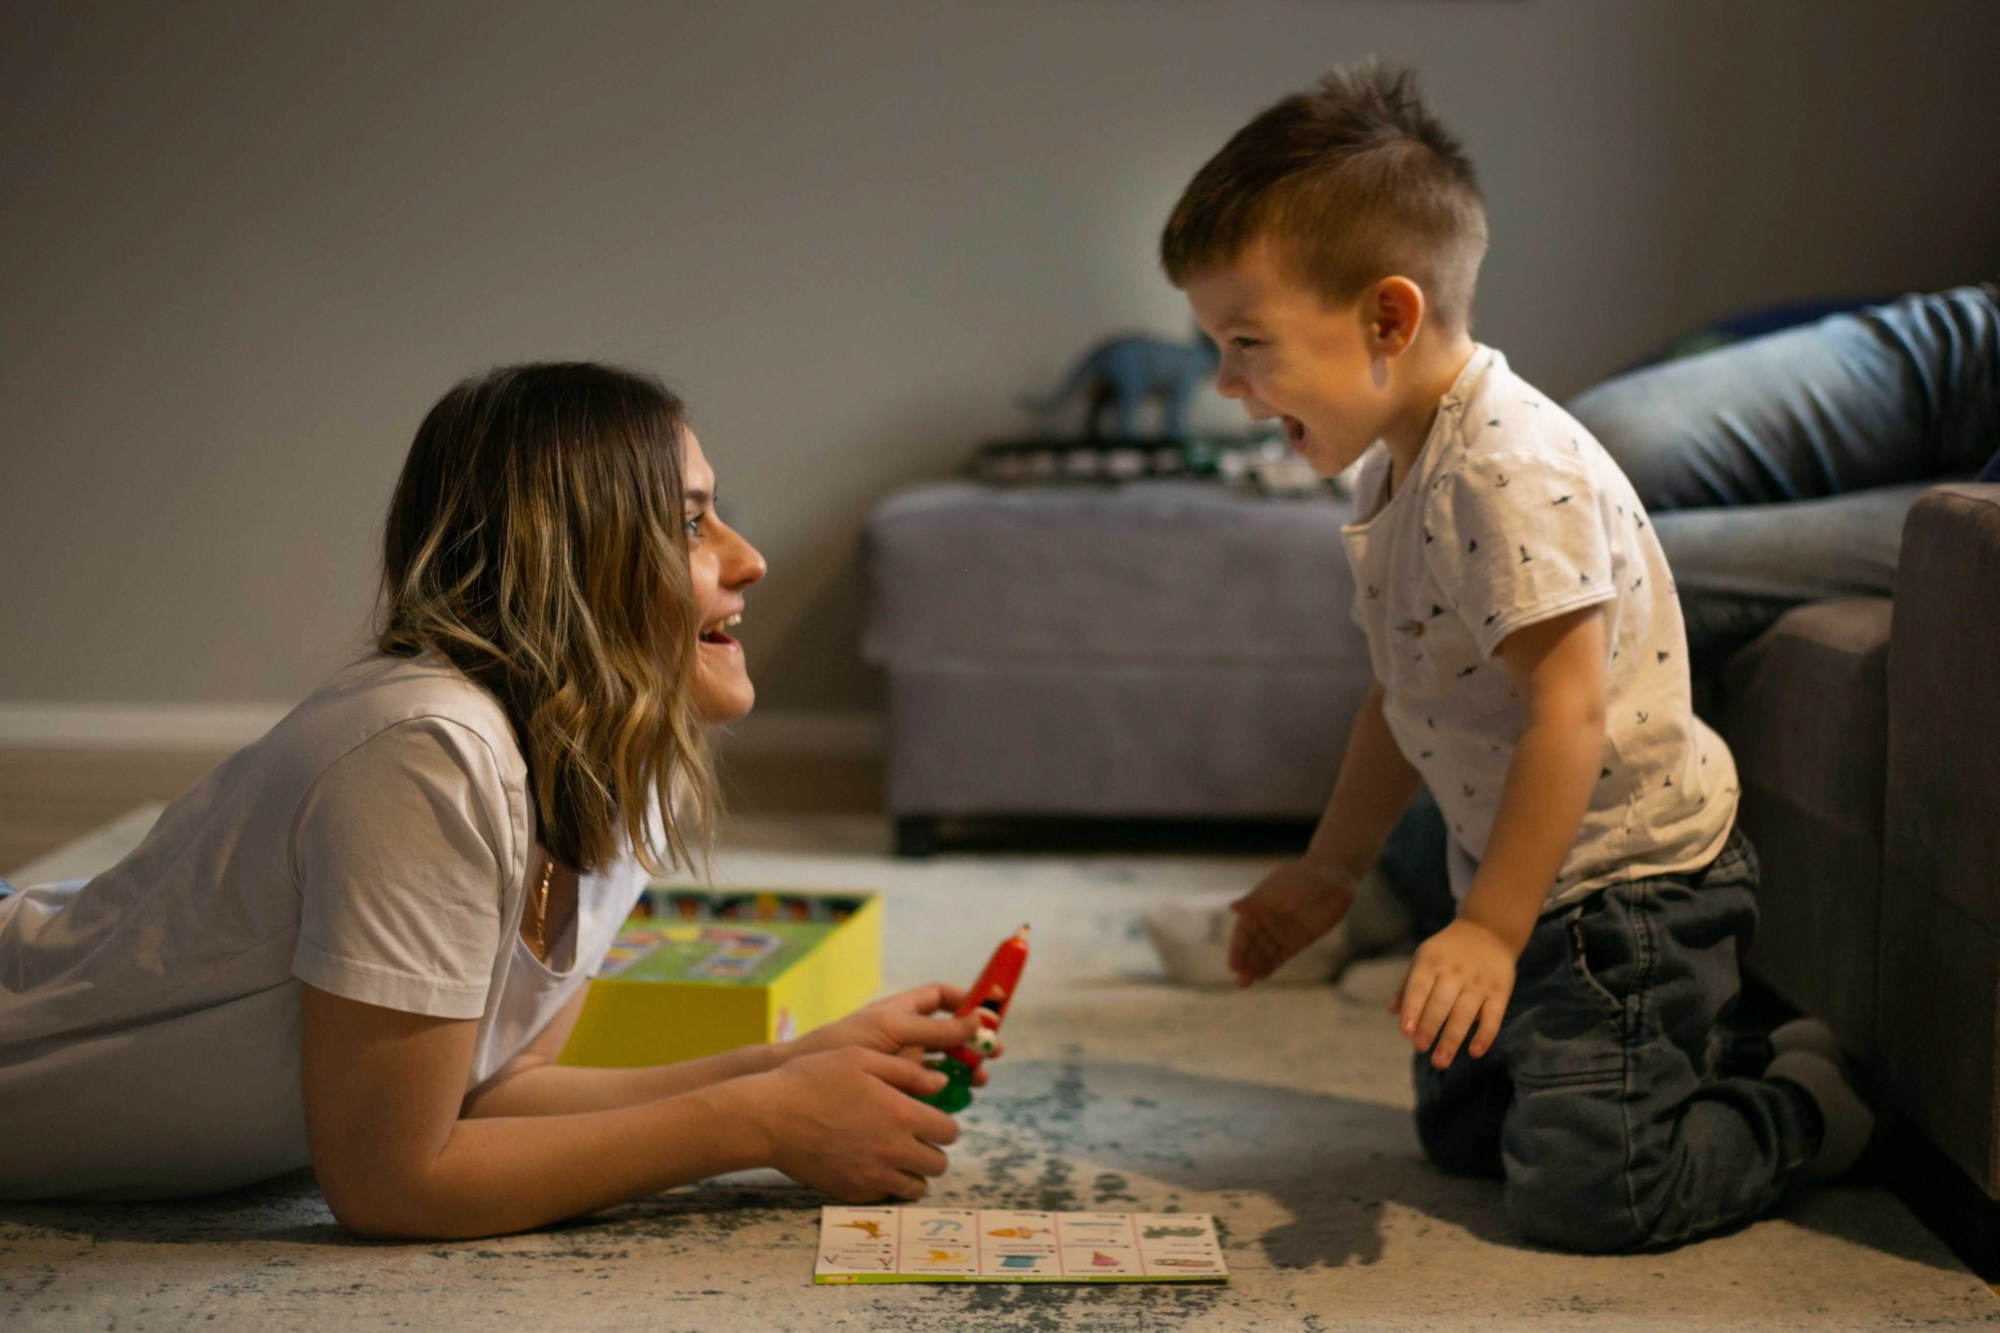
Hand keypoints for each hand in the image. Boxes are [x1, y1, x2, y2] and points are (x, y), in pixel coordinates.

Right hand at [736, 1047, 962, 1202]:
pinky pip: (885, 1197)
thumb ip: (907, 1072)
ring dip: (912, 1172)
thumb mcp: (862, 1059)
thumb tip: (940, 1085)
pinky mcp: (851, 1192)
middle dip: (931, 1150)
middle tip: (913, 1137)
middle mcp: (893, 1151)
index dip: (943, 1124)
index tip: (929, 1118)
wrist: (769, 1118)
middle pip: (938, 1164)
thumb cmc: (813, 1079)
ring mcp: (872, 1177)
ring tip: (894, 1154)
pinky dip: (886, 1185)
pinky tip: (870, 1165)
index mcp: (902, 1115)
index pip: (949, 1132)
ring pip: (916, 1187)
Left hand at [786, 984, 1000, 1086]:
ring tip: (977, 1081)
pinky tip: (956, 1100)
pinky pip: (929, 1090)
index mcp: (901, 1012)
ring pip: (943, 1064)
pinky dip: (947, 1093)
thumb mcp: (891, 1030)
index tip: (988, 1014)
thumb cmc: (841, 1046)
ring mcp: (900, 1065)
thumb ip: (933, 1029)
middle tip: (991, 1056)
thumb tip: (975, 1022)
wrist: (801, 1084)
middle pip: (949, 1034)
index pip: (939, 998)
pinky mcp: (896, 1092)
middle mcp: (903, 1036)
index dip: (965, 1001)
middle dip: (973, 1043)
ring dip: (964, 1070)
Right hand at [1227, 859, 1354, 986]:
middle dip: (1245, 963)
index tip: (1234, 966)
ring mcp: (1281, 931)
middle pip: (1251, 946)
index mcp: (1258, 905)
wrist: (1334, 876)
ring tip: (1245, 984)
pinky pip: (1280, 956)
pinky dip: (1270, 966)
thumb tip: (1232, 907)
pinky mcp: (1297, 940)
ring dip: (1255, 967)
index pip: (1243, 932)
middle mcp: (1267, 919)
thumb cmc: (1305, 878)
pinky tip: (1262, 976)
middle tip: (1241, 982)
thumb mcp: (1281, 889)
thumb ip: (1257, 901)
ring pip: (1264, 953)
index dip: (1238, 950)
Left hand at [1391, 919, 1515, 1068]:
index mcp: (1431, 962)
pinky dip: (1484, 1035)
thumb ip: (1408, 985)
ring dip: (1452, 1039)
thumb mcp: (1424, 958)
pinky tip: (1474, 1052)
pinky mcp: (1500, 991)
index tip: (1406, 1032)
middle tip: (1421, 1048)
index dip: (1412, 1010)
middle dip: (1430, 1027)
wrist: (1487, 931)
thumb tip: (1391, 1012)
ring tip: (1440, 1061)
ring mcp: (1478, 983)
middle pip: (1441, 1003)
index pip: (1419, 987)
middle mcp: (1454, 972)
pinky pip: (1493, 1017)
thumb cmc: (1447, 952)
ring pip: (1464, 1014)